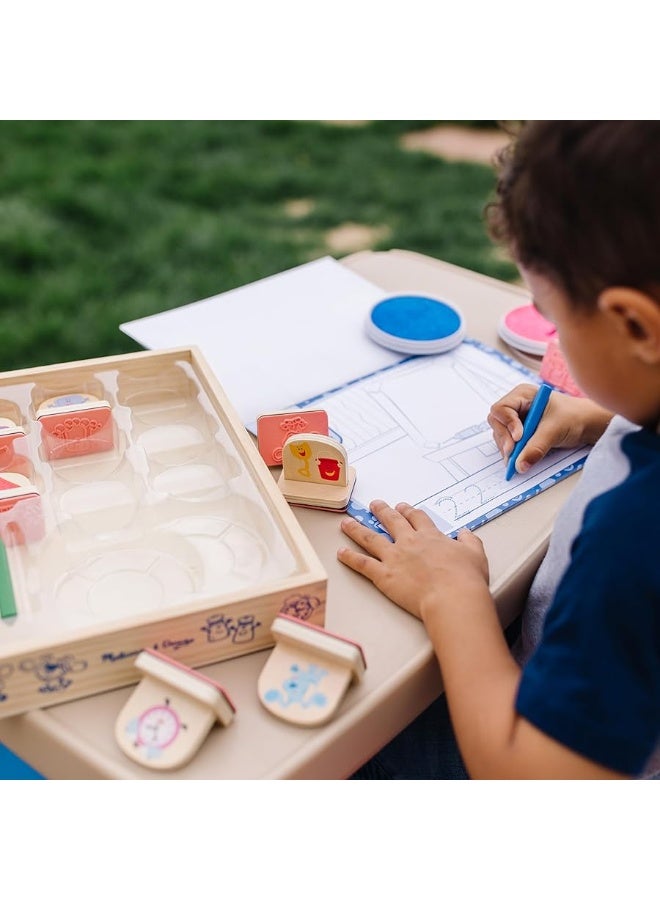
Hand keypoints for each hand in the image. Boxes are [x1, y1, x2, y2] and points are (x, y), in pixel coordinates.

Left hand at [338, 500, 489, 620]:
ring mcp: (393, 557)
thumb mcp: (475, 553)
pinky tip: (340, 552)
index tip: (403, 507)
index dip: (409, 511)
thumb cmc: (466, 578)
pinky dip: (350, 557)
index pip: (417, 518)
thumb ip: (469, 540)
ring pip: (370, 538)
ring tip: (346, 522)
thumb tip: (465, 533)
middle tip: (374, 505)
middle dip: (381, 511)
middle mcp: (409, 542)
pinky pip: (362, 564)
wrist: (452, 596)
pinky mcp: (383, 575)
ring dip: (357, 529)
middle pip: (391, 521)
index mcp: (430, 536)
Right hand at [488, 383, 611, 473]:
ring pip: (501, 435)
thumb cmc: (573, 418)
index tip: (519, 438)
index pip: (501, 409)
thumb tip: (520, 466)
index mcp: (523, 395)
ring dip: (507, 448)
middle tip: (513, 454)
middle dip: (505, 439)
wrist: (587, 424)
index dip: (507, 424)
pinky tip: (518, 460)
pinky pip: (508, 442)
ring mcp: (517, 419)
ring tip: (516, 460)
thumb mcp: (554, 431)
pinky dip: (512, 452)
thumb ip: (536, 447)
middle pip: (497, 423)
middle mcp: (516, 405)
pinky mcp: (520, 432)